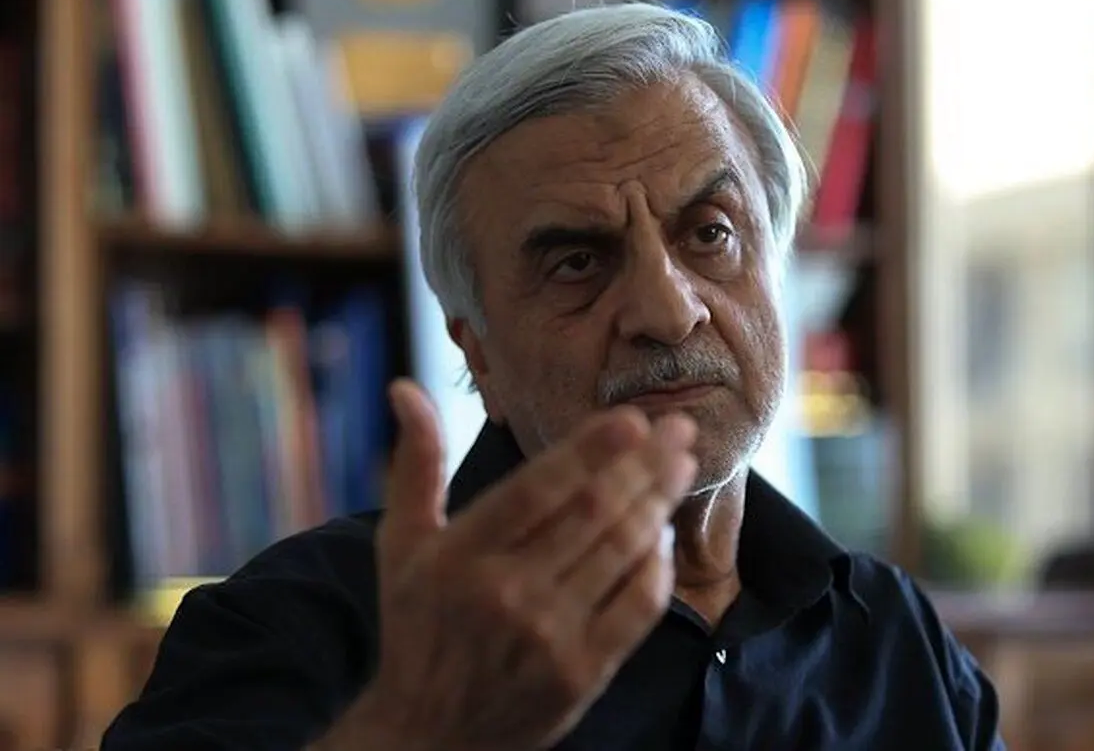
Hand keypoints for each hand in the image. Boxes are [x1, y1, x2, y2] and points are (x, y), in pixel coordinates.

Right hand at [356, 379, 697, 750]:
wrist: (427, 736)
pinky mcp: (582, 673)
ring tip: (681, 467)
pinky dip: (656, 566)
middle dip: (643, 464)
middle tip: (679, 429)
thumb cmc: (416, 626)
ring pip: (620, 553)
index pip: (536, 490)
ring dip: (658, 503)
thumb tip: (404, 390)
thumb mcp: (400, 545)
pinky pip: (637, 607)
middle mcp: (505, 594)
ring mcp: (548, 637)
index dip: (590, 450)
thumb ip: (414, 465)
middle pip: (592, 513)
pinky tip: (663, 534)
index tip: (633, 419)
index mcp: (460, 556)